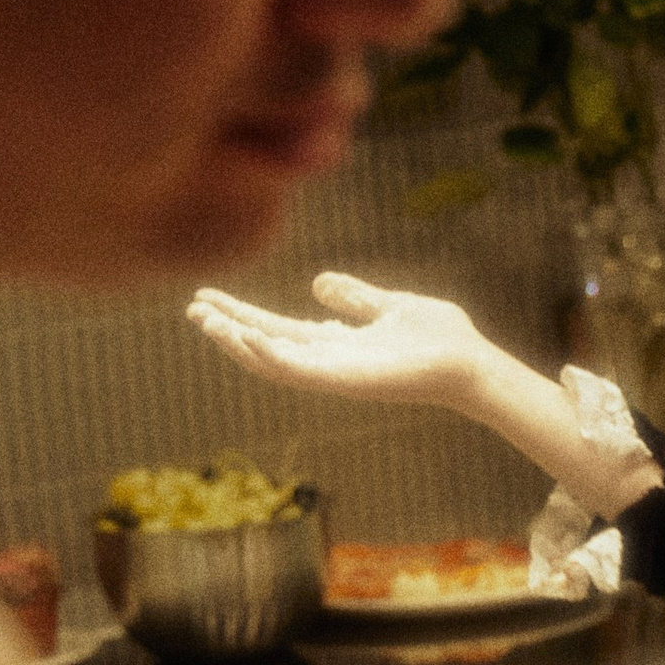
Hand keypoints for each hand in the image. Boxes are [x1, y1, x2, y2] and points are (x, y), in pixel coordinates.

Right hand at [188, 274, 487, 406]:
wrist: (471, 363)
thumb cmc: (441, 338)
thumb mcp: (390, 306)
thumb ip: (355, 298)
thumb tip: (320, 283)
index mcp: (337, 343)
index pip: (277, 328)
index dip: (242, 314)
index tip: (208, 296)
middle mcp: (328, 361)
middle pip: (265, 344)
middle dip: (228, 328)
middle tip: (192, 307)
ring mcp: (333, 374)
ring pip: (271, 362)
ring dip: (236, 342)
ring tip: (205, 319)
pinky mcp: (344, 381)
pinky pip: (296, 371)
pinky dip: (267, 355)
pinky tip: (242, 337)